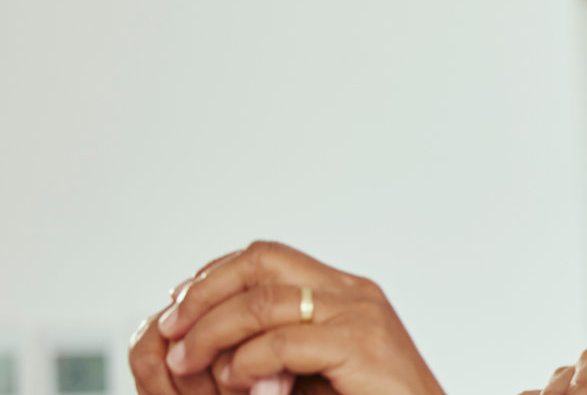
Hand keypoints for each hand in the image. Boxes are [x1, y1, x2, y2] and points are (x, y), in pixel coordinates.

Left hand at [144, 241, 441, 394]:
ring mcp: (360, 315)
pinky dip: (245, 363)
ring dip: (212, 332)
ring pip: (263, 300)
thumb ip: (273, 345)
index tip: (178, 308)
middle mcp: (354, 293)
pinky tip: (239, 383)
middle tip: (172, 329)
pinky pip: (282, 342)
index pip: (266, 256)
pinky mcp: (361, 345)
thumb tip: (205, 338)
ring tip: (189, 362)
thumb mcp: (310, 369)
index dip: (213, 277)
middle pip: (261, 261)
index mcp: (344, 292)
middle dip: (204, 293)